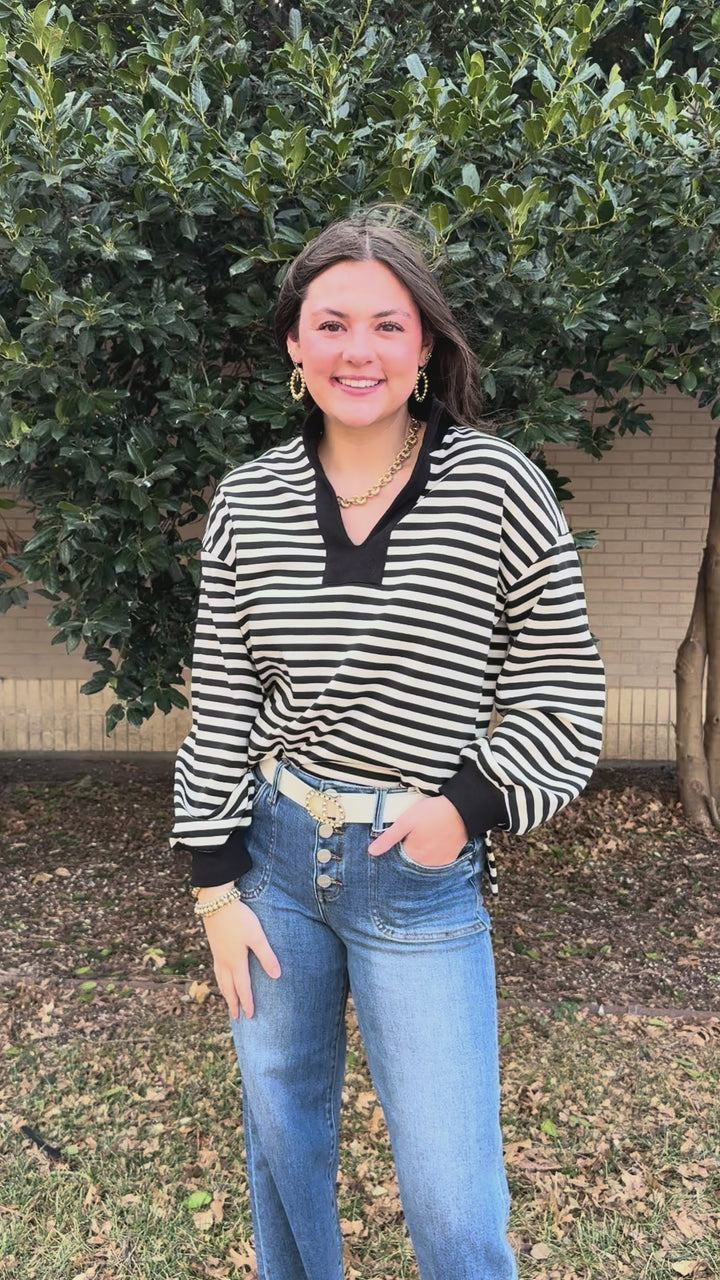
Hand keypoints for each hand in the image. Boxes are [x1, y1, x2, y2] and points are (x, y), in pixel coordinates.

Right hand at [201, 897, 280, 1019]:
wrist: (215, 902)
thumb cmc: (239, 918)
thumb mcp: (256, 936)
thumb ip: (266, 956)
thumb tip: (276, 976)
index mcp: (236, 962)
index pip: (243, 988)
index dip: (247, 1002)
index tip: (250, 1016)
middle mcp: (224, 962)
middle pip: (228, 988)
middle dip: (233, 1002)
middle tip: (236, 1017)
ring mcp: (218, 954)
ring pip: (220, 980)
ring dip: (225, 992)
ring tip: (228, 1001)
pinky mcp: (214, 946)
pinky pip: (217, 970)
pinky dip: (220, 980)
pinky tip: (222, 976)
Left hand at [367, 795, 467, 867]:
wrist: (462, 810)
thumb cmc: (432, 813)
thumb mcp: (406, 821)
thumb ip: (388, 838)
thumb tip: (372, 852)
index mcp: (412, 854)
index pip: (397, 856)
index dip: (398, 844)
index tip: (403, 834)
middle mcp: (425, 863)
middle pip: (410, 859)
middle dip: (410, 848)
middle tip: (417, 831)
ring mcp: (439, 862)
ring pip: (423, 861)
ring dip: (422, 851)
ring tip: (427, 834)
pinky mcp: (450, 858)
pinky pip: (436, 860)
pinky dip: (433, 853)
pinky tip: (435, 839)